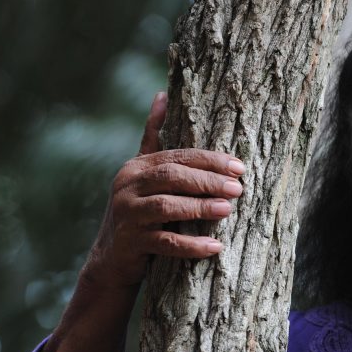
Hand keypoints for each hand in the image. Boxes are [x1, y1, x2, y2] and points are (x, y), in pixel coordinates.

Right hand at [83, 92, 245, 288]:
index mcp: (137, 167)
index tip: (239, 167)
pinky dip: (190, 245)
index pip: (178, 156)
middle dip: (207, 181)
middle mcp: (127, 185)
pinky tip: (214, 247)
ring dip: (199, 208)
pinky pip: (164, 243)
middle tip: (238, 188)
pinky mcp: (130, 243)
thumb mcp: (143, 174)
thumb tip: (162, 94)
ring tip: (227, 209)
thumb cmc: (139, 211)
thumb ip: (153, 138)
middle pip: (171, 177)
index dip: (210, 160)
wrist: (111, 258)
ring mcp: (127, 214)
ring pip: (166, 207)